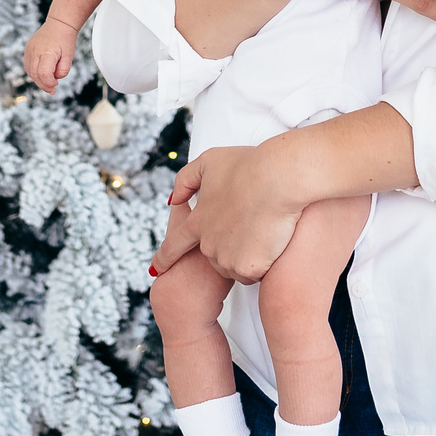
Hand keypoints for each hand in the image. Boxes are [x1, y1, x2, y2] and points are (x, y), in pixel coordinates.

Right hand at [22, 20, 74, 92]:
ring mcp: (29, 50)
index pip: (44, 74)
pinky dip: (34, 73)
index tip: (56, 84)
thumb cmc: (66, 40)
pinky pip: (28, 66)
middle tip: (52, 90)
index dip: (49, 83)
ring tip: (48, 83)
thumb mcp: (70, 56)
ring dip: (38, 80)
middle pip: (35, 75)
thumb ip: (63, 70)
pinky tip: (42, 75)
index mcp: (47, 52)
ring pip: (30, 72)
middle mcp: (35, 51)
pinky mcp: (27, 49)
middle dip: (44, 85)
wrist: (59, 23)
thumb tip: (54, 78)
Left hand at [148, 145, 304, 284]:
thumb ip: (186, 180)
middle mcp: (208, 244)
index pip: (174, 245)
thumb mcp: (208, 162)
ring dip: (244, 257)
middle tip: (248, 226)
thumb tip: (173, 200)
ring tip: (261, 231)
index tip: (156, 270)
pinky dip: (262, 263)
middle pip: (214, 257)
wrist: (279, 178)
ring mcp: (228, 258)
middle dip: (227, 248)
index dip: (164, 258)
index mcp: (197, 221)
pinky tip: (270, 242)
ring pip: (235, 267)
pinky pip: (255, 273)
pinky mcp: (249, 267)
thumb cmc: (248, 165)